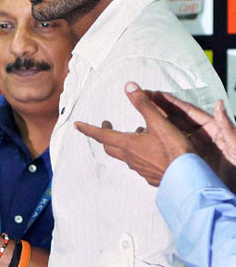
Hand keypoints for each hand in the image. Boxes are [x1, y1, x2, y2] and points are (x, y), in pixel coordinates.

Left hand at [74, 82, 193, 185]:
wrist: (189, 180)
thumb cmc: (174, 151)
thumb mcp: (159, 123)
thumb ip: (144, 105)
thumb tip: (129, 86)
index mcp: (128, 145)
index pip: (101, 135)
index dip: (88, 129)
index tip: (77, 125)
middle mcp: (130, 158)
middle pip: (110, 146)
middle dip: (105, 135)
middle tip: (106, 125)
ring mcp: (140, 169)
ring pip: (125, 155)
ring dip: (124, 143)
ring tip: (136, 132)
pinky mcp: (150, 175)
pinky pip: (138, 162)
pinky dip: (138, 153)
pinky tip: (151, 150)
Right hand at [152, 92, 235, 188]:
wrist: (228, 196)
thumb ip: (228, 128)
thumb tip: (219, 105)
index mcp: (214, 131)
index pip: (189, 112)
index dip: (172, 102)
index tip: (156, 94)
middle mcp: (203, 138)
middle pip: (177, 120)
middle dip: (160, 109)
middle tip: (143, 100)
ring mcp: (195, 151)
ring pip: (172, 134)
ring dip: (157, 125)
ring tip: (141, 118)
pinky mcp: (190, 163)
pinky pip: (172, 150)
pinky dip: (161, 144)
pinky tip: (149, 141)